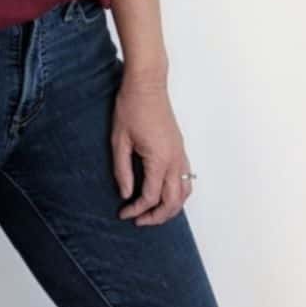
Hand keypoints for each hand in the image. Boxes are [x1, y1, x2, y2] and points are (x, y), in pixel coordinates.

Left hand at [111, 72, 194, 225]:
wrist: (147, 84)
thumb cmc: (131, 108)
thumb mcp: (119, 141)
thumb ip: (122, 171)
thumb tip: (126, 194)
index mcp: (159, 159)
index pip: (150, 196)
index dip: (136, 209)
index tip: (123, 212)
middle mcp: (175, 160)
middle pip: (173, 201)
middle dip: (157, 216)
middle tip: (139, 221)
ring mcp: (181, 154)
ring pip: (184, 192)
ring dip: (171, 207)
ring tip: (153, 213)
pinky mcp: (180, 149)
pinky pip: (186, 178)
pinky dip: (178, 193)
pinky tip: (164, 195)